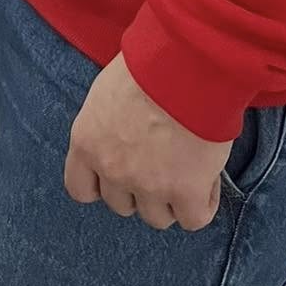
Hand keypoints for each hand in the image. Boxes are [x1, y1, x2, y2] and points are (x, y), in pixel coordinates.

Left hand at [65, 53, 231, 230]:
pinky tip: (206, 180)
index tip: (119, 173)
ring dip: (170, 200)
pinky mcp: (185, 192)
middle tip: (159, 165)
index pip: (79, 188)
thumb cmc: (147, 67)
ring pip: (156, 217)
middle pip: (121, 205)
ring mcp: (147, 184)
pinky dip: (202, 204)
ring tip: (185, 170)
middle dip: (139, 190)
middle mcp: (112, 169)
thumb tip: (121, 140)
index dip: (102, 185)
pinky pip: (193, 219)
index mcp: (87, 142)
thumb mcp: (106, 94)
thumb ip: (106, 127)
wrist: (183, 66)